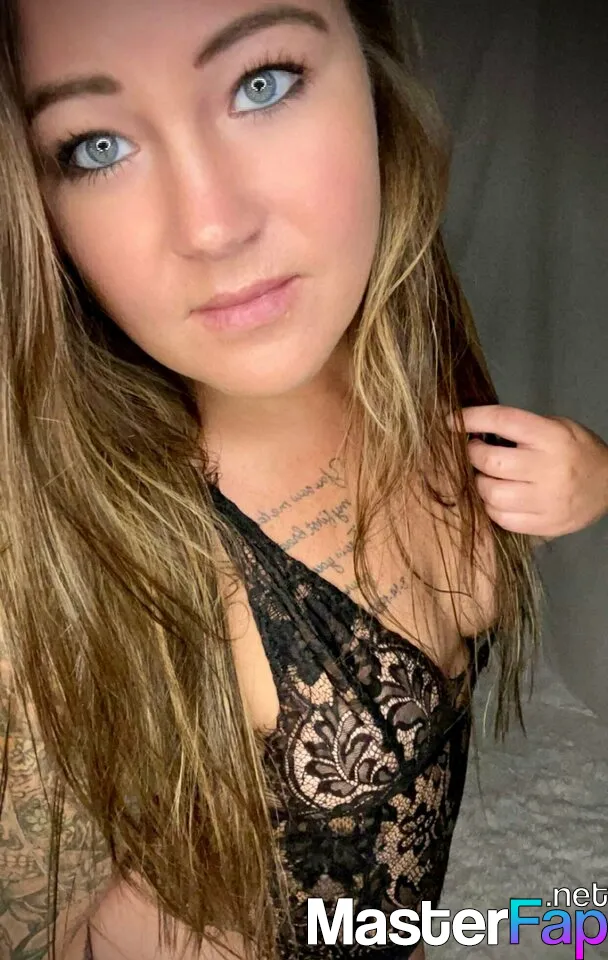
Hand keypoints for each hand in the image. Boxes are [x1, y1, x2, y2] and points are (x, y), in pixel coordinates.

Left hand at [450, 405, 607, 537]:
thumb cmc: (577, 450)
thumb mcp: (557, 427)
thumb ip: (521, 429)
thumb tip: (476, 430)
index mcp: (552, 437)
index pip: (504, 421)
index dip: (472, 418)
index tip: (452, 420)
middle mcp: (549, 469)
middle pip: (491, 462)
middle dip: (473, 455)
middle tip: (475, 452)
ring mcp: (547, 501)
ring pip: (491, 494)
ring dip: (480, 484)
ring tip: (486, 476)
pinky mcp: (545, 525)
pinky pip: (502, 519)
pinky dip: (491, 507)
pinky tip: (497, 498)